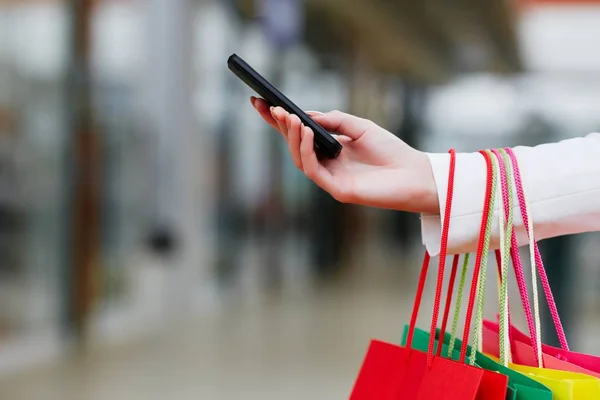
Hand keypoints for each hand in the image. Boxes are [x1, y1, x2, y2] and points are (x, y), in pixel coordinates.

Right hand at [250, 97, 438, 213]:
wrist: (414, 175)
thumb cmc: (391, 151)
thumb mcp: (360, 126)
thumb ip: (334, 120)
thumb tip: (308, 115)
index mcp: (331, 150)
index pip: (300, 134)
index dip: (279, 120)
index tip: (261, 102)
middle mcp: (327, 165)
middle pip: (295, 146)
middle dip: (281, 126)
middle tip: (272, 108)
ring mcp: (330, 179)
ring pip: (300, 158)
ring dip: (293, 136)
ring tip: (290, 117)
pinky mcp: (336, 189)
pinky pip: (313, 170)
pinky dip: (306, 150)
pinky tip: (307, 132)